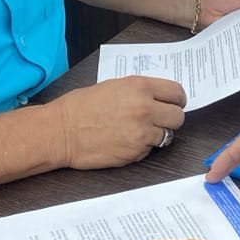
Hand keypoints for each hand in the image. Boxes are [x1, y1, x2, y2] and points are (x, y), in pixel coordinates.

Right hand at [49, 76, 185, 168]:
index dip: (176, 99)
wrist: (62, 131)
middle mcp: (145, 109)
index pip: (177, 93)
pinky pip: (150, 149)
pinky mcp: (135, 153)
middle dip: (170, 118)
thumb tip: (157, 98)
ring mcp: (142, 133)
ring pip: (168, 135)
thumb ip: (139, 91)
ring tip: (139, 131)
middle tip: (159, 119)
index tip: (173, 103)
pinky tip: (126, 141)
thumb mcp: (113, 86)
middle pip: (178, 116)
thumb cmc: (80, 107)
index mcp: (140, 87)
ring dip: (157, 134)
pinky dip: (143, 147)